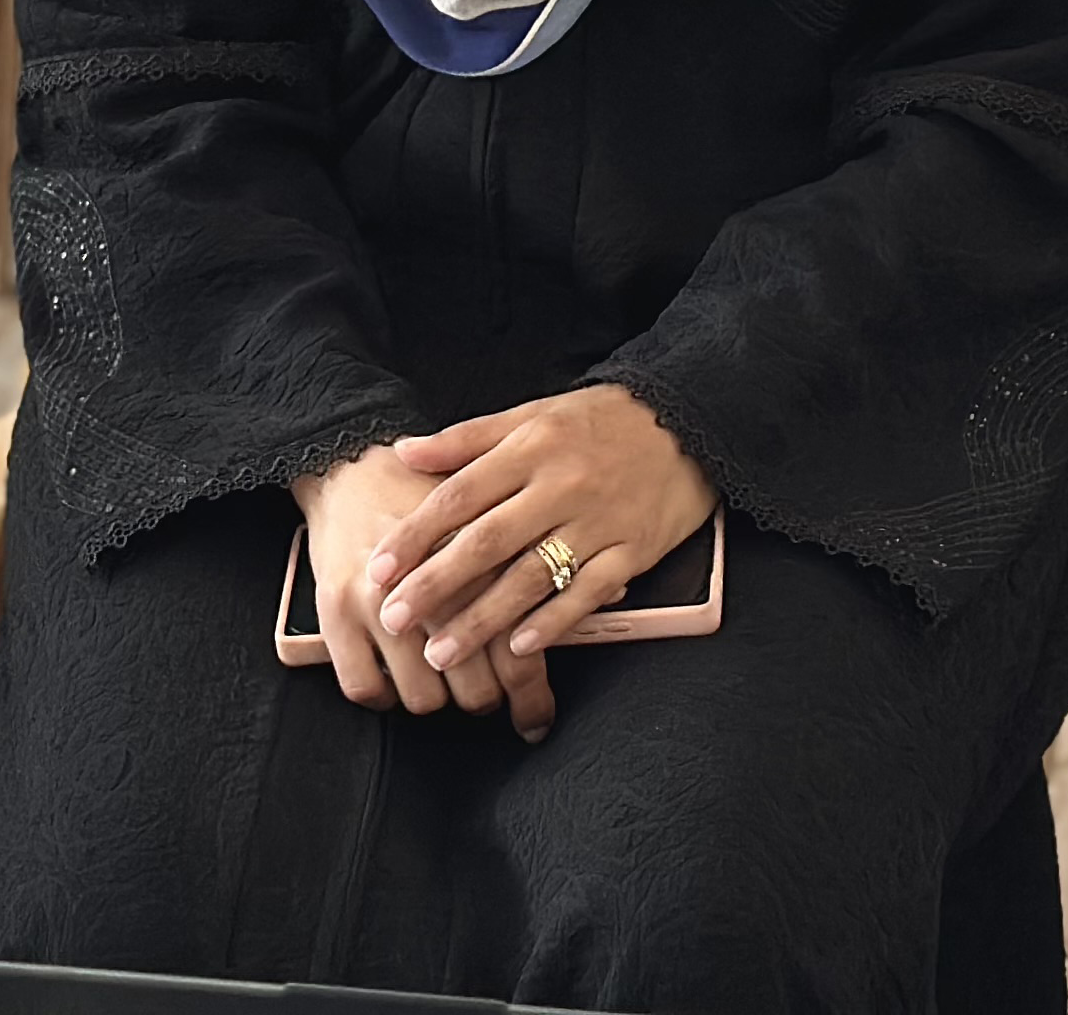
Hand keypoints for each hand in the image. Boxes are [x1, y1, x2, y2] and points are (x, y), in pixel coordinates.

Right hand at [292, 446, 554, 737]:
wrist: (353, 465)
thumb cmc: (429, 492)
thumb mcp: (494, 517)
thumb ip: (541, 560)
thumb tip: (606, 599)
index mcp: (479, 565)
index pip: (516, 654)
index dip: (530, 699)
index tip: (535, 721)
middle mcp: (432, 587)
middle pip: (473, 687)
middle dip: (484, 700)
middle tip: (486, 696)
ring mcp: (379, 603)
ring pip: (423, 697)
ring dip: (435, 698)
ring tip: (440, 682)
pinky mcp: (334, 612)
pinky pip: (364, 687)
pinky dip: (382, 694)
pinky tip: (393, 679)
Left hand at [368, 384, 715, 681]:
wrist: (689, 422)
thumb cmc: (600, 421)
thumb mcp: (533, 413)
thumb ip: (468, 438)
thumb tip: (404, 451)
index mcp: (531, 447)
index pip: (460, 494)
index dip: (415, 534)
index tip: (377, 569)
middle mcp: (561, 485)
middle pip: (487, 541)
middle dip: (436, 585)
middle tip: (394, 621)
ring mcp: (599, 521)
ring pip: (532, 577)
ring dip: (483, 619)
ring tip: (440, 653)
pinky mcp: (633, 551)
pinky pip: (587, 593)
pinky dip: (552, 622)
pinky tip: (517, 648)